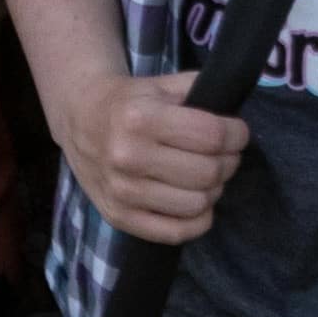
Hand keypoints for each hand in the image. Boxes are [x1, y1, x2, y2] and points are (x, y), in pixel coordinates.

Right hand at [58, 67, 249, 244]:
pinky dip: (199, 221)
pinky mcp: (120, 218)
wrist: (79, 120)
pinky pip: (176, 232)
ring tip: (208, 175)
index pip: (211, 136)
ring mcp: (122, 192)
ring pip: (197, 203)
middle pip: (208, 172)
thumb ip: (200, 92)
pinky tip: (199, 202)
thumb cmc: (129, 101)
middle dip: (229, 162)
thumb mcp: (161, 84)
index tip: (238, 133)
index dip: (236, 135)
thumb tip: (234, 116)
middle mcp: (129, 157)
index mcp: (141, 118)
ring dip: (214, 189)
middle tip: (227, 154)